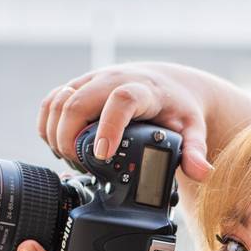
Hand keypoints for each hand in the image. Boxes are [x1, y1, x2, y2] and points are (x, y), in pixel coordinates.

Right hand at [38, 61, 220, 179]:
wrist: (168, 82)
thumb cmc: (178, 107)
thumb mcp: (193, 128)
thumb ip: (195, 150)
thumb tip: (202, 171)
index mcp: (142, 89)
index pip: (121, 100)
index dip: (108, 126)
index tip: (103, 155)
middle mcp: (112, 79)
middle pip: (77, 102)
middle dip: (70, 139)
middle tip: (81, 165)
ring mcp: (91, 81)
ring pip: (57, 102)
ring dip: (55, 134)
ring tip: (71, 159)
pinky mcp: (77, 87)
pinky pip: (51, 103)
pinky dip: (47, 126)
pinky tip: (59, 146)